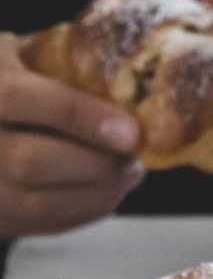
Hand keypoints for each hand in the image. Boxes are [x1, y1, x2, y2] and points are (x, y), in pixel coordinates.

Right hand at [0, 33, 143, 241]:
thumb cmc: (11, 79)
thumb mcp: (25, 54)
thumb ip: (64, 57)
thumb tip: (130, 71)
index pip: (20, 99)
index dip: (78, 116)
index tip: (130, 132)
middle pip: (32, 162)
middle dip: (98, 164)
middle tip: (135, 155)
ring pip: (42, 204)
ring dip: (100, 193)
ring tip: (129, 172)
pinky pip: (46, 224)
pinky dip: (87, 210)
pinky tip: (110, 190)